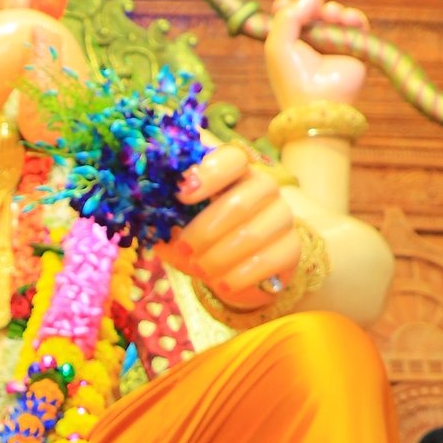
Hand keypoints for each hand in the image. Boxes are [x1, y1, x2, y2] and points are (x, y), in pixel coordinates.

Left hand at [167, 143, 299, 310]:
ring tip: (199, 270)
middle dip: (204, 232)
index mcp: (236, 173)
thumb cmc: (210, 241)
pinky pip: (267, 261)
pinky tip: (222, 284)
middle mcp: (265, 188)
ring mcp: (282, 216)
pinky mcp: (292, 248)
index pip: (233, 158)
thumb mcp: (186, 230)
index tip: (182, 193)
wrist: (244, 272)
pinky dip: (239, 276)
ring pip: (251, 236)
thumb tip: (151, 232)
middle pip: (238, 204)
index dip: (209, 173)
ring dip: (218, 257)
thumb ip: (171, 226)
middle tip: (184, 250)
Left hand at [265, 0, 367, 110]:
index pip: (288, 14)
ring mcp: (332, 45)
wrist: (319, 102)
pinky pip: (356, 24)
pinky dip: (353, 17)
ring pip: (335, 14)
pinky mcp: (354, 49)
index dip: (289, 6)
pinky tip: (347, 19)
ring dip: (334, 10)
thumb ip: (287, 15)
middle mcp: (310, 43)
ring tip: (332, 15)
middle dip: (314, 6)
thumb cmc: (293, 77)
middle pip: (313, 10)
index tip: (286, 6)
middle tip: (314, 12)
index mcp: (288, 43)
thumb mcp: (277, 45)